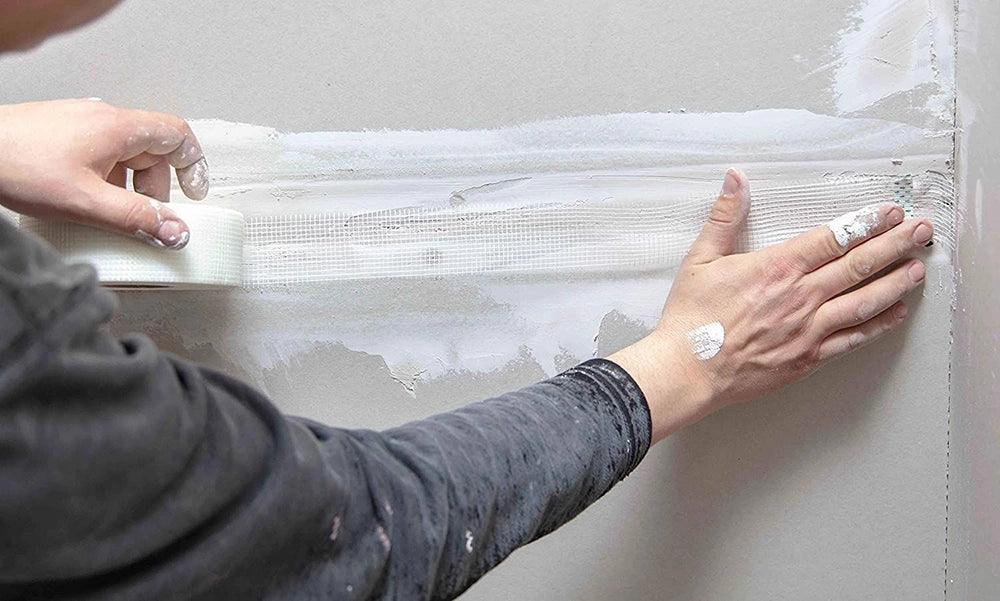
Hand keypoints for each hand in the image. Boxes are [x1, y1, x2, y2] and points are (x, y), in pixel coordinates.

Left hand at [0, 99, 209, 248]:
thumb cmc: (17, 164)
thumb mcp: (86, 202)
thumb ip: (136, 219)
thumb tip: (175, 231)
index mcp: (118, 128)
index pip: (177, 135)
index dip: (193, 165)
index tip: (193, 193)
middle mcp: (102, 119)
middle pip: (151, 151)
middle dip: (154, 188)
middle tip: (143, 217)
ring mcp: (80, 123)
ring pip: (123, 155)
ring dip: (127, 186)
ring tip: (106, 210)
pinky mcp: (61, 133)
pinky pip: (99, 155)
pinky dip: (103, 179)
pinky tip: (82, 199)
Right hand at [610, 169, 932, 442]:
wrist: (688, 369)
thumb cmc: (691, 317)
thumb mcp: (700, 259)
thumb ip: (724, 217)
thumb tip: (735, 179)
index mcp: (777, 267)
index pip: (834, 238)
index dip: (867, 223)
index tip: (890, 213)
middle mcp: (800, 296)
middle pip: (859, 265)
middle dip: (895, 246)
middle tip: (921, 232)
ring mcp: (808, 328)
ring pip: (864, 301)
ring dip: (896, 283)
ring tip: (918, 269)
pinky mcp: (808, 357)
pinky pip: (852, 338)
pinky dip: (878, 324)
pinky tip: (895, 313)